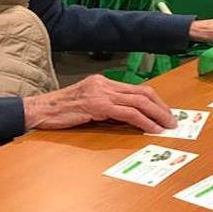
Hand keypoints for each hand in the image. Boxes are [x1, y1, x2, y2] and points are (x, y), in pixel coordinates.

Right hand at [22, 74, 176, 133]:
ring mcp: (100, 93)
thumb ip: (106, 109)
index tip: (165, 113)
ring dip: (156, 115)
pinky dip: (143, 121)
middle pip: (142, 92)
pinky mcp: (97, 105)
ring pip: (138, 101)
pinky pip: (127, 113)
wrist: (40, 111)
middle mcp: (104, 84)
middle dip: (161, 107)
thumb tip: (129, 120)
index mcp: (102, 82)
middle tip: (172, 121)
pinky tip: (150, 129)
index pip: (136, 89)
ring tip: (167, 126)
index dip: (154, 101)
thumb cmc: (60, 112)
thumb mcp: (87, 107)